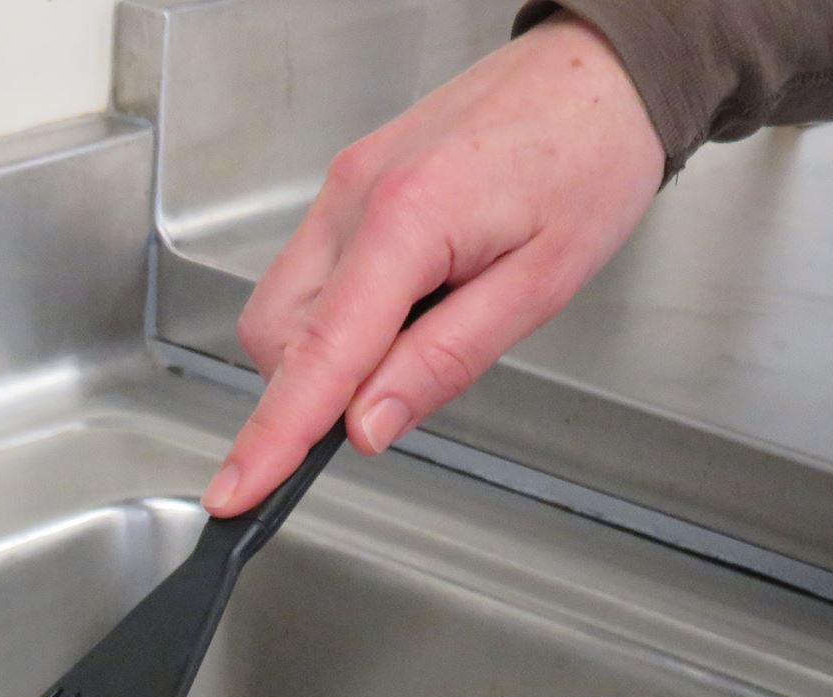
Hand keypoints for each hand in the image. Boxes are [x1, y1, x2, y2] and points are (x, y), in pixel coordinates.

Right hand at [202, 16, 663, 515]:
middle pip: (278, 338)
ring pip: (282, 310)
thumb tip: (368, 427)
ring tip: (415, 334)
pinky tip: (403, 304)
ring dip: (324, 354)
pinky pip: (309, 275)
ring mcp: (342, 188)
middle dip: (309, 391)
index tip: (233, 492)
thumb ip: (444, 360)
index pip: (318, 356)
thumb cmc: (588, 157)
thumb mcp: (541, 284)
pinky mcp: (347, 186)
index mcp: (407, 219)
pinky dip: (337, 316)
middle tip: (392, 397)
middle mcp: (355, 197)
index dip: (271, 436)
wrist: (599, 68)